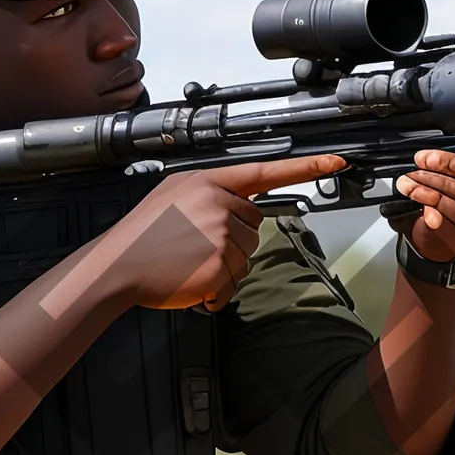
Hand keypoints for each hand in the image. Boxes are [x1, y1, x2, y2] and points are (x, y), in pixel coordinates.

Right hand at [100, 154, 345, 310]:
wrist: (118, 265)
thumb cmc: (141, 234)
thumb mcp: (172, 194)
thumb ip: (207, 192)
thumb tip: (237, 204)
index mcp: (208, 182)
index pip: (265, 172)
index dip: (305, 168)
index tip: (336, 163)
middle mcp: (219, 204)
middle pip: (254, 226)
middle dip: (232, 241)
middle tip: (194, 247)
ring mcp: (221, 235)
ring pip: (247, 257)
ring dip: (224, 269)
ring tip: (188, 264)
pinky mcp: (221, 266)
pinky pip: (234, 283)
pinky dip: (216, 291)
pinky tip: (191, 282)